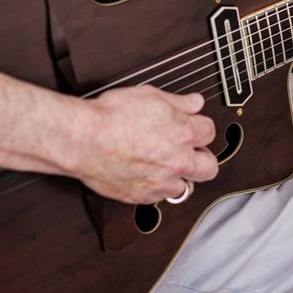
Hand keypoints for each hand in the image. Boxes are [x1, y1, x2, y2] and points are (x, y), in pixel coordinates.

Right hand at [73, 86, 217, 204]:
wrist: (83, 139)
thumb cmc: (110, 116)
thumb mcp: (149, 95)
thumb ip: (179, 101)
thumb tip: (195, 102)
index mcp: (184, 133)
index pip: (210, 132)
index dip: (200, 127)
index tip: (193, 126)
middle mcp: (178, 161)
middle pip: (209, 167)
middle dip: (203, 158)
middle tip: (190, 152)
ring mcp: (162, 182)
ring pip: (187, 188)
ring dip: (181, 178)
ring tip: (167, 166)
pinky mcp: (143, 196)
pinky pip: (160, 198)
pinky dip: (157, 188)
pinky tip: (147, 175)